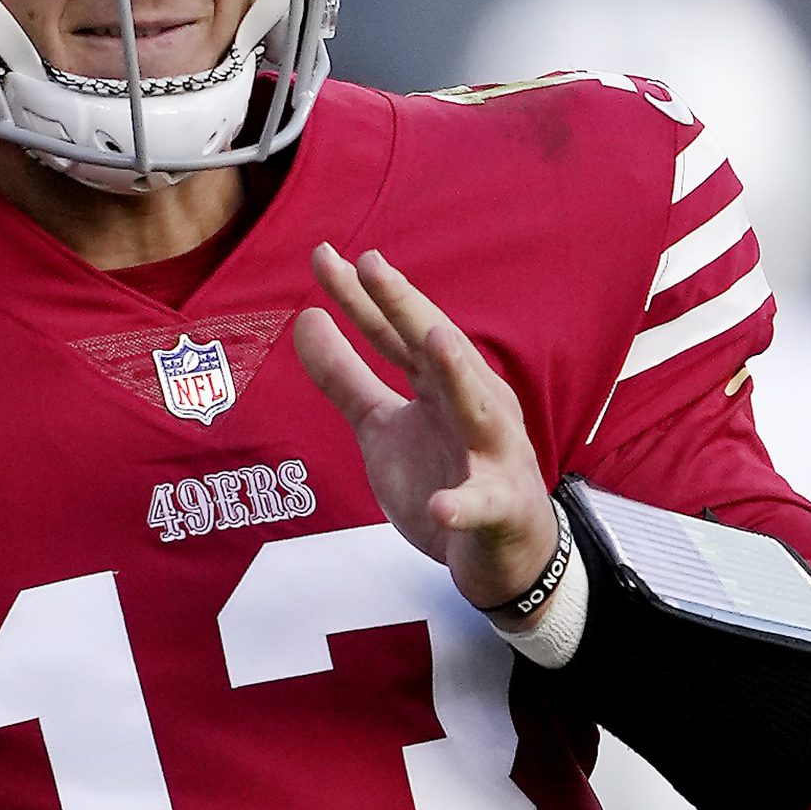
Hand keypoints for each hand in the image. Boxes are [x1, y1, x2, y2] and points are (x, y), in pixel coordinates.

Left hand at [294, 243, 559, 616]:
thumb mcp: (383, 427)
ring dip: (458, 374)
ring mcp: (493, 453)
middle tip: (373, 266)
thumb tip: (305, 318)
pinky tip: (442, 505)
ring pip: (478, 409)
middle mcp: (474, 404)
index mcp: (443, 383)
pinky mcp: (500, 507)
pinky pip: (482, 504)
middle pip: (437, 350)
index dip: (362, 297)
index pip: (396, 332)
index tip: (323, 256)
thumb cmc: (448, 475)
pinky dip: (463, 504)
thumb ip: (346, 377)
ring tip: (432, 341)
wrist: (505, 552)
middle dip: (407, 308)